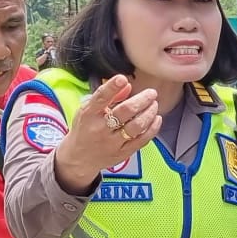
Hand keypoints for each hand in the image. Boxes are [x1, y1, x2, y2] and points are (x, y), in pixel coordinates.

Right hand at [55, 74, 163, 192]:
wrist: (80, 159)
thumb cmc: (85, 130)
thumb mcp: (88, 110)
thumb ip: (108, 97)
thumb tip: (127, 85)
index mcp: (89, 114)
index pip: (101, 98)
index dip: (112, 87)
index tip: (122, 79)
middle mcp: (101, 128)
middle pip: (125, 111)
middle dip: (142, 100)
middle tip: (151, 93)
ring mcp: (113, 142)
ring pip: (136, 126)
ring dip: (149, 113)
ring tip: (154, 105)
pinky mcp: (123, 152)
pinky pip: (141, 140)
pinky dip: (152, 128)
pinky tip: (156, 119)